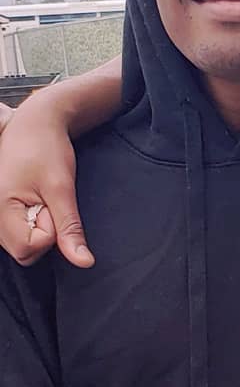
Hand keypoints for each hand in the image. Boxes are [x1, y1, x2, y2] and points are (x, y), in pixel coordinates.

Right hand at [0, 99, 91, 267]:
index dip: (51, 231)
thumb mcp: (62, 188)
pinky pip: (22, 231)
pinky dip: (35, 219)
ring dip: (41, 225)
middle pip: (26, 251)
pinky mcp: (3, 212)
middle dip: (46, 231)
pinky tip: (36, 199)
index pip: (29, 249)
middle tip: (48, 199)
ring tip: (41, 196)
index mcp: (0, 211)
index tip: (52, 202)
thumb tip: (84, 263)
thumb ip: (70, 228)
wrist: (34, 124)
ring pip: (24, 243)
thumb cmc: (46, 150)